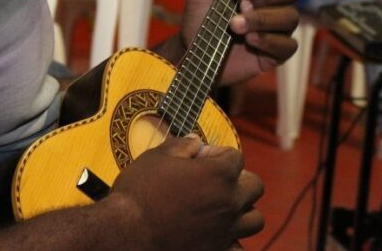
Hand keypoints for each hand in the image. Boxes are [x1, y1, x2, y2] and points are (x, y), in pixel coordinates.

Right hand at [110, 136, 263, 250]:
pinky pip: (240, 248)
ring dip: (243, 210)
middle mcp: (229, 202)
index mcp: (219, 173)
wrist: (125, 234)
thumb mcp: (156, 157)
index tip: (199, 159)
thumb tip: (197, 142)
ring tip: (222, 208)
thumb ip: (182, 145)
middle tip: (215, 182)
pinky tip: (218, 234)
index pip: (235, 156)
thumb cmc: (139, 193)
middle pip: (254, 186)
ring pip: (255, 219)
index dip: (216, 154)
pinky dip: (234, 241)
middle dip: (238, 180)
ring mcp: (226, 230)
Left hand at [181, 0, 301, 84]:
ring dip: (263, 18)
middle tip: (240, 3)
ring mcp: (278, 27)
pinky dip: (269, 40)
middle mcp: (274, 2)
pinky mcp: (277, 52)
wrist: (192, 51)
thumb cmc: (200, 16)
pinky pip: (289, 45)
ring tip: (235, 25)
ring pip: (291, 16)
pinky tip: (249, 40)